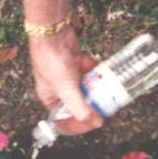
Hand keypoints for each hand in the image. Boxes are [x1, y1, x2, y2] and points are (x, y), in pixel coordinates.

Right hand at [22, 0, 102, 133]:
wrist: (53, 34)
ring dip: (95, 88)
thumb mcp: (67, 89)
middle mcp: (59, 89)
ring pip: (86, 88)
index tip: (95, 122)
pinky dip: (94, 70)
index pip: (65, 120)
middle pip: (79, 104)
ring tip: (106, 88)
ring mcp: (68, 76)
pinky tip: (97, 68)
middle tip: (106, 106)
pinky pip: (88, 72)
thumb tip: (96, 123)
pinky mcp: (75, 63)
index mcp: (51, 99)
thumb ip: (80, 108)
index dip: (80, 124)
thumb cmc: (52, 61)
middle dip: (93, 105)